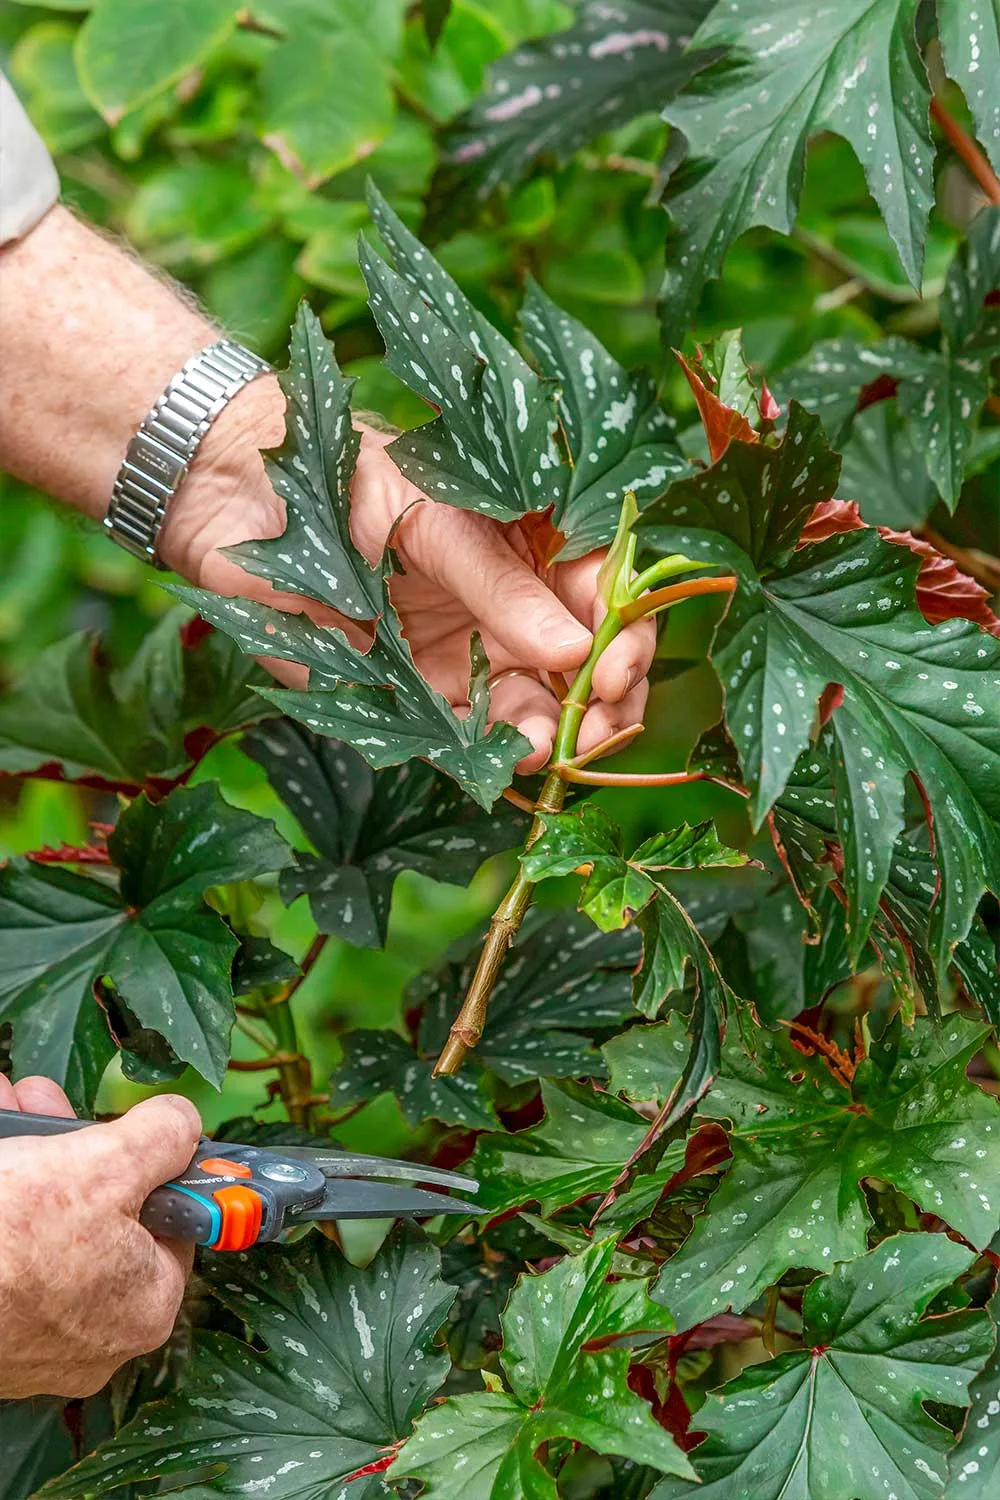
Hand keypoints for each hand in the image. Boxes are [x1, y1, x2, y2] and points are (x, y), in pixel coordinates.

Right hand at [0, 1076, 201, 1398]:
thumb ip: (164, 1137)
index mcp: (145, 1306)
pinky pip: (5, 1244)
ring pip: (42, 1221)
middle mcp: (94, 1334)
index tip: (126, 1127)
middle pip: (96, 1212)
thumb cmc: (13, 1242)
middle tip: (45, 1101)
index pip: (168, 1224)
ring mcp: (32, 1334)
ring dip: (28, 1151)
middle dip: (68, 1142)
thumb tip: (182, 1124)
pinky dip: (1, 1185)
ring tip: (9, 1101)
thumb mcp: (110, 1163)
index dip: (148, 1165)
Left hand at [162, 378, 655, 773]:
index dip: (625, 630)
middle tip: (600, 725)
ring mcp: (464, 659)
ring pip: (536, 710)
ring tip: (553, 749)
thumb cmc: (341, 482)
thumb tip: (574, 650)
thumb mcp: (432, 518)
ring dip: (557, 736)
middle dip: (606, 699)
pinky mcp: (413, 702)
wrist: (236, 505)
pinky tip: (510, 759)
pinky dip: (494, 755)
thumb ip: (496, 582)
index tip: (620, 664)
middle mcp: (505, 610)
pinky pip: (468, 740)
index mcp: (524, 548)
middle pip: (584, 664)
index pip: (602, 592)